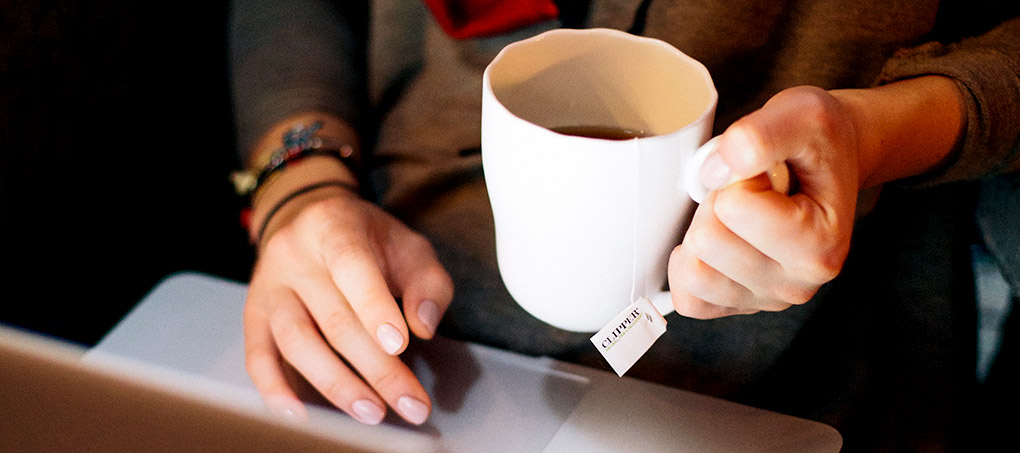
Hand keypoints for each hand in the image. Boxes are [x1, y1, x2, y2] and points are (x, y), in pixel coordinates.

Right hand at [243, 183, 453, 424]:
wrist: (310, 220)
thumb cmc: (369, 240)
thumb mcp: (408, 245)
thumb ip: (427, 282)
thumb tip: (424, 325)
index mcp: (334, 225)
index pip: (351, 265)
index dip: (374, 306)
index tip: (400, 345)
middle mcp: (293, 254)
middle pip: (333, 318)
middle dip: (377, 368)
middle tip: (410, 402)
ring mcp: (269, 286)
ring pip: (296, 342)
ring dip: (336, 384)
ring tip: (373, 412)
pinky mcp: (255, 315)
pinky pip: (258, 356)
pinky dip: (276, 389)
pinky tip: (301, 413)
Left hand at [669, 86, 859, 317]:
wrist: (826, 160)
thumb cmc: (816, 142)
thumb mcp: (802, 114)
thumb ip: (759, 134)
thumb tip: (716, 169)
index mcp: (821, 245)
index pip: (733, 208)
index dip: (738, 177)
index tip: (766, 173)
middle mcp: (798, 284)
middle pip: (706, 241)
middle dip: (716, 204)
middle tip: (749, 191)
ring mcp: (767, 300)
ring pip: (693, 272)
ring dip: (702, 231)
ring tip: (737, 215)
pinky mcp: (738, 306)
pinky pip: (688, 297)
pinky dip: (689, 265)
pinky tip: (716, 240)